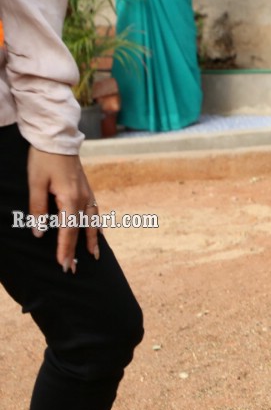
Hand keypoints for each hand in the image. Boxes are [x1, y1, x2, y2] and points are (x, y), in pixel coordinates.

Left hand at [27, 147, 99, 272]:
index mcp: (70, 199)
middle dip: (76, 251)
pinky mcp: (87, 190)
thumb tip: (39, 232)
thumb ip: (37, 209)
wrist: (57, 139)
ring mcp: (87, 195)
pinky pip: (95, 213)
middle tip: (72, 270)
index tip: (63, 265)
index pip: (68, 231)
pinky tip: (96, 232)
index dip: (65, 249)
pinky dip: (96, 226)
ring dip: (92, 241)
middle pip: (81, 231)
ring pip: (92, 223)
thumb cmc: (43, 159)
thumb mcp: (35, 183)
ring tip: (94, 256)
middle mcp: (83, 200)